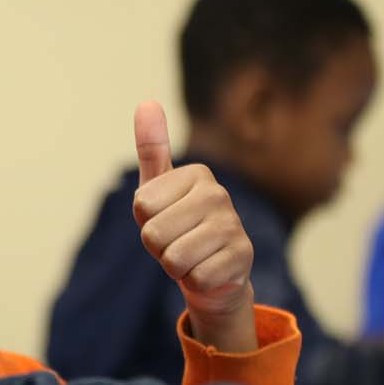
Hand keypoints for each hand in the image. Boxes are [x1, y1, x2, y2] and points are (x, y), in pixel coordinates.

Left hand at [132, 101, 256, 353]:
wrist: (212, 273)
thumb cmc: (178, 225)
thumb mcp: (157, 189)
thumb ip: (152, 148)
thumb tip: (147, 102)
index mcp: (197, 174)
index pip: (141, 205)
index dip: (145, 221)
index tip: (163, 218)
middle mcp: (219, 195)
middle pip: (154, 233)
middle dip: (157, 247)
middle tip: (175, 242)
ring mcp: (235, 226)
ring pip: (173, 259)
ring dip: (173, 266)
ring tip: (189, 257)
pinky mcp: (242, 259)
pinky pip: (193, 278)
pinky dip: (193, 282)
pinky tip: (206, 271)